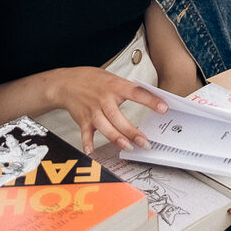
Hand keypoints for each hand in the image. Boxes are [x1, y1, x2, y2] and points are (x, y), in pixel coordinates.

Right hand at [46, 67, 166, 153]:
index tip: (164, 108)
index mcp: (115, 86)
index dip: (151, 100)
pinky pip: (86, 134)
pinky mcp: (83, 120)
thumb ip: (129, 89)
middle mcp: (104, 99)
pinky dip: (88, 143)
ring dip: (117, 139)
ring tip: (129, 148)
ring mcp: (93, 111)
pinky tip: (92, 152)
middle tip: (145, 142)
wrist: (66, 83)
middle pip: (119, 117)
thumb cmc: (93, 80)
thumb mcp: (113, 78)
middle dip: (132, 132)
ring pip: (105, 127)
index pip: (136, 93)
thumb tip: (152, 99)